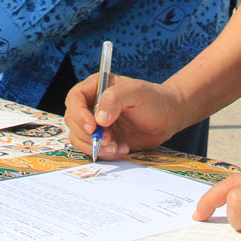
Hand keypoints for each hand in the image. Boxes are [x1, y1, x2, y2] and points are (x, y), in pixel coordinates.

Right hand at [63, 73, 184, 158]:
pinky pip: (93, 149)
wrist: (167, 118)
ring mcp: (96, 123)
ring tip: (117, 147)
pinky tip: (122, 149)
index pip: (75, 99)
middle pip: (73, 121)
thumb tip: (99, 118)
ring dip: (96, 146)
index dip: (79, 114)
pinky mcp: (103, 138)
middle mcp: (91, 105)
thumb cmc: (154, 99)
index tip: (93, 127)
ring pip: (79, 138)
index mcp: (95, 87)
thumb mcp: (136, 92)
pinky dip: (105, 153)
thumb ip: (115, 98)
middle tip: (109, 140)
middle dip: (88, 135)